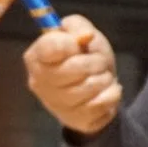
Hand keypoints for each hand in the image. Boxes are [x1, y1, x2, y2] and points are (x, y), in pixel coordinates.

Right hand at [24, 15, 122, 137]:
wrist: (96, 90)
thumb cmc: (84, 57)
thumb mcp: (82, 33)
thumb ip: (78, 27)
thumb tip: (85, 36)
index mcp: (36, 57)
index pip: (50, 46)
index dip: (71, 43)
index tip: (79, 45)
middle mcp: (39, 82)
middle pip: (74, 68)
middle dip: (96, 62)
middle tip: (99, 63)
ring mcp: (56, 105)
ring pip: (89, 87)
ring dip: (105, 78)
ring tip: (102, 77)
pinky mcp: (74, 120)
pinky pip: (101, 104)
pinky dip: (111, 94)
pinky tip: (106, 91)